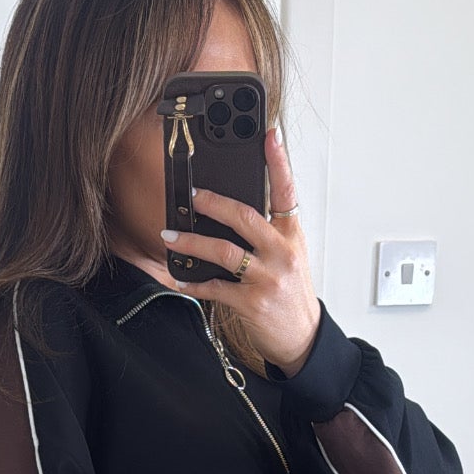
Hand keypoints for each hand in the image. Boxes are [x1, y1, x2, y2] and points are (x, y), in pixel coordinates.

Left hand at [160, 127, 320, 375]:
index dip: (278, 162)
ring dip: (192, 243)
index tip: (268, 135)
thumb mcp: (291, 256)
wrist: (303, 338)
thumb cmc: (291, 295)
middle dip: (213, 203)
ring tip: (171, 236)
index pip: (287, 191)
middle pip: (245, 217)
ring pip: (224, 251)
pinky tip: (181, 278)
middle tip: (191, 195)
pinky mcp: (252, 303)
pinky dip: (195, 284)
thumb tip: (233, 211)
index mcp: (292, 235)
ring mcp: (267, 278)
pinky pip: (216, 288)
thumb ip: (269, 232)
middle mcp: (282, 253)